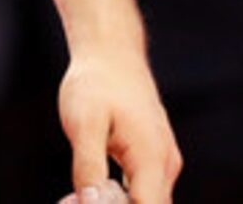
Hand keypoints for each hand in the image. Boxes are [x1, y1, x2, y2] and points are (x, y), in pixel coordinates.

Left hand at [59, 48, 180, 203]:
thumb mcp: (83, 124)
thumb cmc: (95, 83)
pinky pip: (145, 191)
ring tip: (80, 194)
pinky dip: (123, 198)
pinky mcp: (155, 159)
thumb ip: (88, 167)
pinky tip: (93, 189)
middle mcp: (166, 165)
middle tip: (76, 198)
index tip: (89, 201)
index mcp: (152, 159)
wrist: (111, 53)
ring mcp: (164, 162)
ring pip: (148, 202)